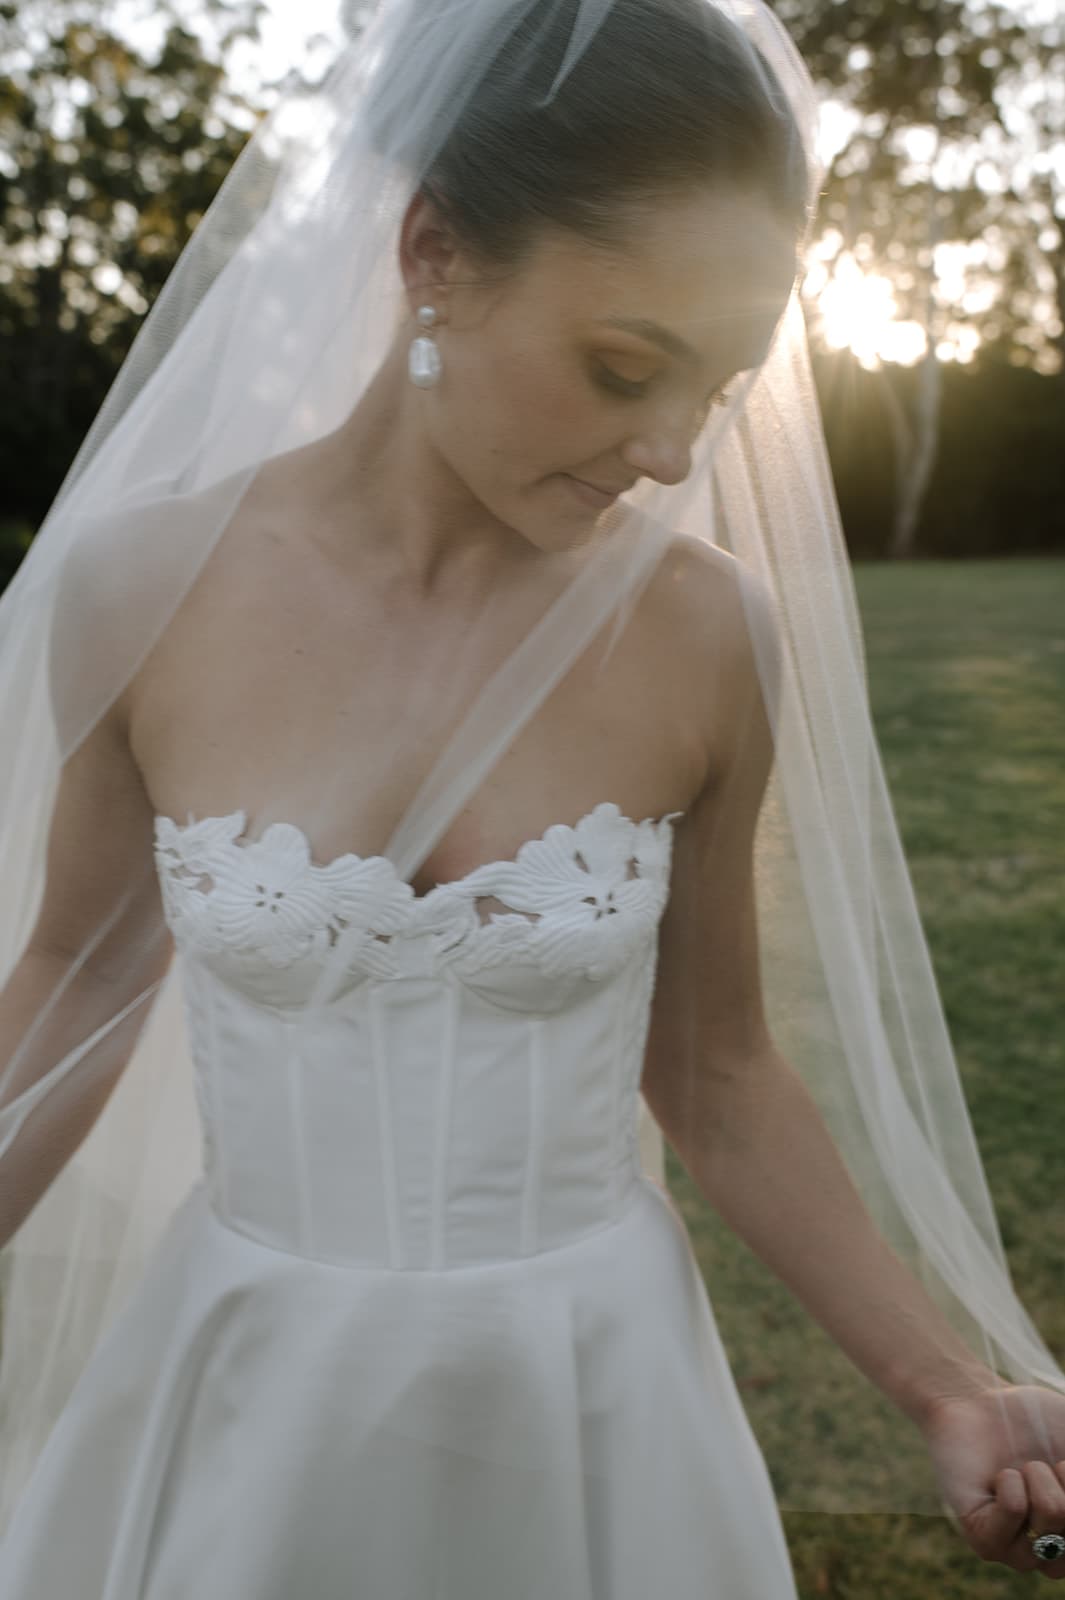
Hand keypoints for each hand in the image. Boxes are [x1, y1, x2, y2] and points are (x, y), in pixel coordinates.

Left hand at [921, 1384, 1064, 1575]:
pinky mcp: (985, 1541)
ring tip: (1020, 1470)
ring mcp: (1020, 1554)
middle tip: (1044, 1467)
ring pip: (1051, 1511)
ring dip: (1037, 1474)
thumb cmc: (1039, 1424)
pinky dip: (1011, 1480)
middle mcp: (1054, 1555)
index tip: (1061, 1464)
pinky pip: (1014, 1509)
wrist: (982, 1404)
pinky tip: (1000, 1477)